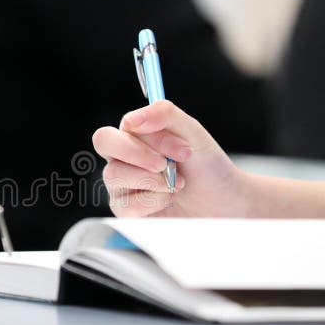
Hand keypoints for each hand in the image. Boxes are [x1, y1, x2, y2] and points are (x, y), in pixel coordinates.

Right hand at [92, 100, 250, 216]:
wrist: (222, 203)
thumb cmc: (206, 167)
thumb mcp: (193, 132)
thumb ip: (164, 114)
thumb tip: (132, 119)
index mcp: (136, 135)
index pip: (125, 125)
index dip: (151, 136)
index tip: (183, 149)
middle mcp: (124, 157)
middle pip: (103, 141)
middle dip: (138, 152)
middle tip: (166, 165)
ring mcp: (121, 184)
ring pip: (114, 174)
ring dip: (153, 180)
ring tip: (177, 185)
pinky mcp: (126, 210)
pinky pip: (126, 204)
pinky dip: (154, 201)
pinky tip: (167, 201)